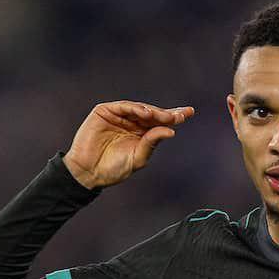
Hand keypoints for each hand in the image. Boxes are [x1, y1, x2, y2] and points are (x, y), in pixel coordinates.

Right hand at [63, 101, 194, 189]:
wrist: (89, 172)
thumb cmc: (113, 169)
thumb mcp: (138, 158)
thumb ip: (152, 143)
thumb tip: (171, 131)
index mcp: (142, 134)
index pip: (160, 123)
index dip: (174, 116)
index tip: (189, 112)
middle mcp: (132, 122)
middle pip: (153, 114)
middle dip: (166, 114)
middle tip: (179, 116)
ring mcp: (118, 116)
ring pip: (139, 108)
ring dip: (152, 111)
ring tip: (162, 116)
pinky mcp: (105, 111)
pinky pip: (123, 106)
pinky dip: (134, 108)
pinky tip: (145, 113)